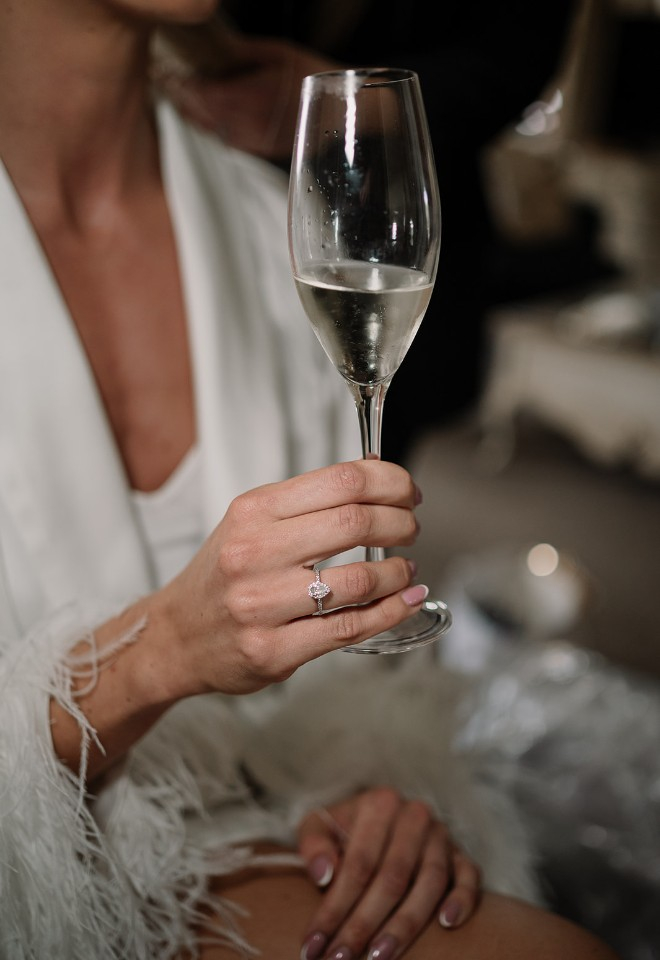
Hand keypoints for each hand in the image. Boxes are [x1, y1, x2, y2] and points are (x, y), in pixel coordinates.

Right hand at [157, 459, 426, 697]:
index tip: (407, 491)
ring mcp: (262, 605)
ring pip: (358, 580)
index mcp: (254, 511)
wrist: (177, 635)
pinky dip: (391, 611)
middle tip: (411, 528)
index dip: (390, 482)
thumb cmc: (224, 575)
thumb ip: (309, 503)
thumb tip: (377, 479)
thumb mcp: (252, 523)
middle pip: (355, 523)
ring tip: (406, 569)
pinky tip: (406, 600)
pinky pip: (350, 628)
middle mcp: (254, 553)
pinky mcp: (273, 650)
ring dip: (398, 572)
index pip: (341, 481)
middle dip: (400, 523)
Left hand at [159, 31, 338, 160]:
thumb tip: (213, 49)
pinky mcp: (260, 150)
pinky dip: (213, 128)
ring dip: (196, 116)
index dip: (185, 86)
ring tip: (182, 101)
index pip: (206, 95)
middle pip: (204, 114)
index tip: (169, 75)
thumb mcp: (277, 52)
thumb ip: (242, 53)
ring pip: (213, 130)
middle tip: (168, 86)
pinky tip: (207, 117)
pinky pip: (227, 140)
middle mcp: (250, 123)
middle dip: (185, 100)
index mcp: (253, 96)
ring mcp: (255, 140)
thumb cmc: (312, 76)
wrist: (341, 113)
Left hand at [297, 788, 480, 959]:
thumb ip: (314, 844)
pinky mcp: (460, 853)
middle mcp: (413, 816)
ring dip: (405, 925)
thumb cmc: (344, 827)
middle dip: (364, 925)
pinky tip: (446, 924)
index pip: (358, 864)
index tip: (313, 944)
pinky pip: (469, 876)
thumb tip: (322, 875)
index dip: (335, 907)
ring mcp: (440, 835)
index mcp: (378, 804)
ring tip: (379, 957)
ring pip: (429, 882)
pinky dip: (462, 899)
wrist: (379, 814)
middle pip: (392, 878)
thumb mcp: (319, 824)